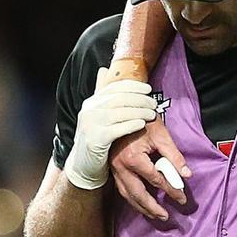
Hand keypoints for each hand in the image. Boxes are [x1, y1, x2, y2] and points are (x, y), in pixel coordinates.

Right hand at [63, 68, 157, 189]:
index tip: (148, 89)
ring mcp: (91, 124)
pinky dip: (131, 124)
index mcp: (91, 102)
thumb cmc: (96, 138)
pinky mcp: (95, 139)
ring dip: (139, 111)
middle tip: (154, 103)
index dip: (133, 86)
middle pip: (119, 98)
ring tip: (152, 113)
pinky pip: (117, 129)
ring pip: (119, 112)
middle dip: (139, 99)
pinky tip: (142, 124)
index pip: (114, 87)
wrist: (82, 165)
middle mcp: (89, 110)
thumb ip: (102, 95)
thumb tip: (104, 70)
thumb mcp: (97, 115)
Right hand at [110, 117, 191, 220]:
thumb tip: (186, 175)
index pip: (156, 180)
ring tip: (154, 215)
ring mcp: (114, 169)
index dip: (171, 190)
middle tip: (166, 216)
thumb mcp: (161, 135)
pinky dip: (132, 198)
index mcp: (133, 158)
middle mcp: (121, 167)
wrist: (121, 110)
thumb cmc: (142, 121)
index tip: (182, 197)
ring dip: (140, 207)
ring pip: (127, 194)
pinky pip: (122, 188)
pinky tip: (140, 203)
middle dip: (152, 207)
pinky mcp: (112, 169)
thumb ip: (174, 156)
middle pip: (137, 194)